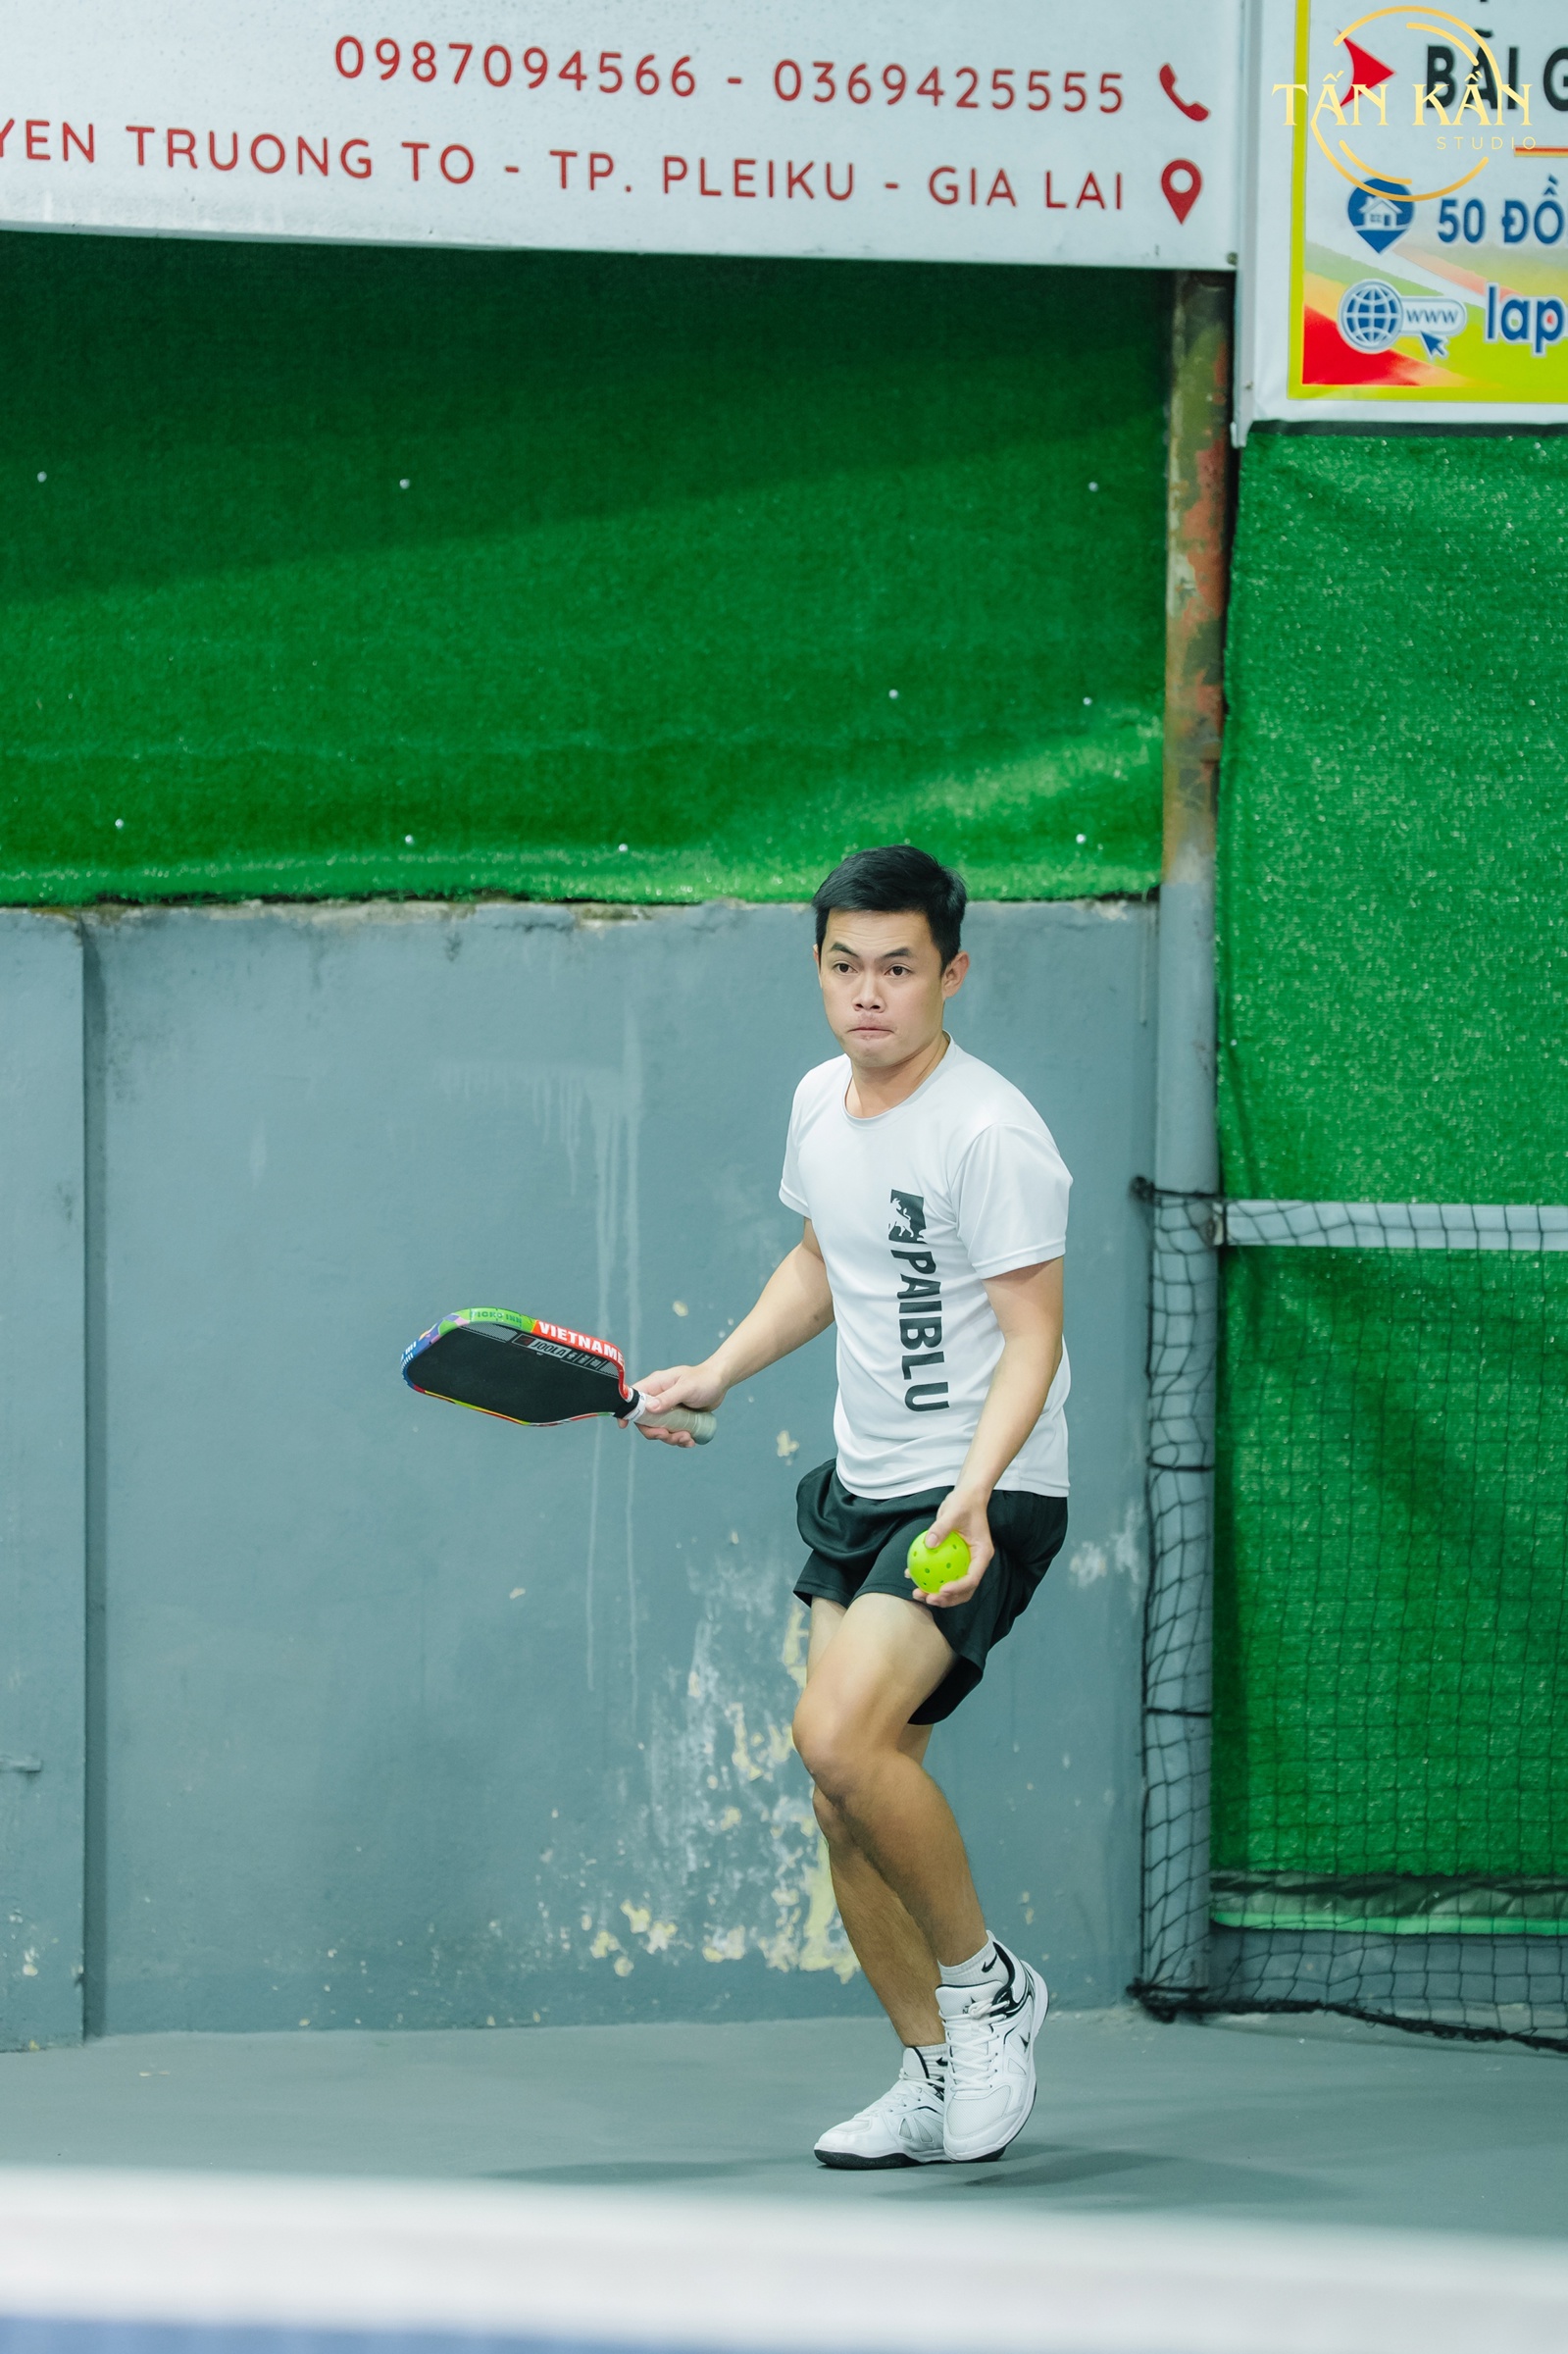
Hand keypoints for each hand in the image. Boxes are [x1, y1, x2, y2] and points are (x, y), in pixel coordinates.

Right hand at [630, 1360, 726, 1446]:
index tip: (624, 1425)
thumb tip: (649, 1408)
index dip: (626, 1412)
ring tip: (687, 1437)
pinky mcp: (677, 1418)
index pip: (633, 1398)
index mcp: (655, 1385)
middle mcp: (658, 1397)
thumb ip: (668, 1397)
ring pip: (659, 1429)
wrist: (720, 1382)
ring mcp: (667, 1409)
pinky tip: (691, 1440)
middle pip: (645, 1420)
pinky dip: (680, 1440)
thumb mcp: (686, 1388)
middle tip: (668, 1435)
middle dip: (655, 1432)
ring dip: (671, 1438)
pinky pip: (672, 1433)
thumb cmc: (703, 1380)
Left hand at [908, 1485, 993, 1608]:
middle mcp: (975, 1562)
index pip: (972, 1578)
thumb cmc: (964, 1503)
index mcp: (981, 1555)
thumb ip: (941, 1528)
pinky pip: (941, 1572)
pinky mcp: (953, 1559)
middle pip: (963, 1590)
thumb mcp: (953, 1512)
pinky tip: (909, 1575)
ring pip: (952, 1585)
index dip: (958, 1588)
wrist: (966, 1497)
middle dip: (946, 1599)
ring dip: (935, 1594)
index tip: (941, 1591)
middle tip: (928, 1598)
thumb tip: (928, 1544)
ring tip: (917, 1593)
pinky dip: (927, 1576)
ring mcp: (964, 1562)